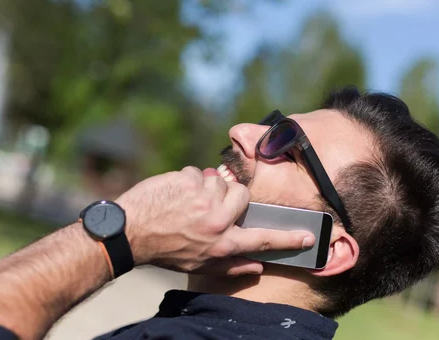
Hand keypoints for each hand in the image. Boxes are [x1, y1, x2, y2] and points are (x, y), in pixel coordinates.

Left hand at [115, 166, 314, 275]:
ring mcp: (203, 198)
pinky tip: (175, 194)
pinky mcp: (188, 180)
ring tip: (188, 202)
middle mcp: (218, 220)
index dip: (288, 239)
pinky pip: (197, 173)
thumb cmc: (166, 250)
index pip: (263, 240)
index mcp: (223, 243)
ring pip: (219, 180)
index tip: (309, 236)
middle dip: (230, 196)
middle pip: (242, 194)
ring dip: (206, 188)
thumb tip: (258, 266)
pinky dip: (187, 181)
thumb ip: (232, 264)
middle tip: (211, 206)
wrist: (130, 231)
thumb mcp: (200, 264)